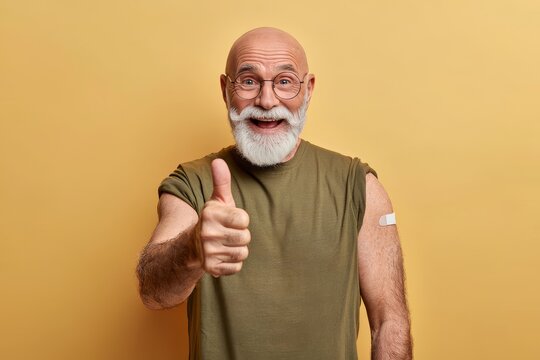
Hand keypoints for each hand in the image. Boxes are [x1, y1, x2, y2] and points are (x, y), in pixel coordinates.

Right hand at [196, 158, 249, 276]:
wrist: (190, 246)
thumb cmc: (211, 221)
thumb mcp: (216, 200)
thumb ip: (221, 181)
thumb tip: (218, 161)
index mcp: (210, 215)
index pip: (244, 220)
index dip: (241, 220)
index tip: (230, 221)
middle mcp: (207, 233)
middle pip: (245, 237)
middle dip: (240, 236)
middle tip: (228, 234)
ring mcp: (207, 252)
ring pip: (242, 253)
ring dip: (237, 249)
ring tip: (225, 244)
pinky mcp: (211, 268)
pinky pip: (237, 267)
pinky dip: (232, 263)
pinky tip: (222, 256)